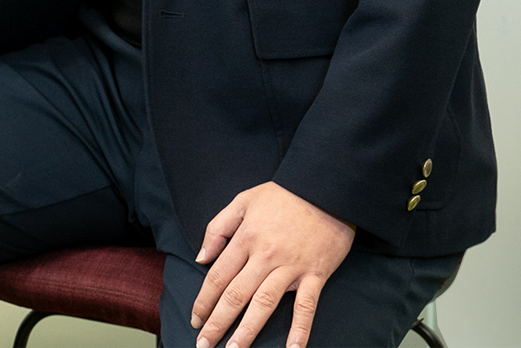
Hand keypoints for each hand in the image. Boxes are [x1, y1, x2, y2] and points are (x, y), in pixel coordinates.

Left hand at [190, 182, 355, 347]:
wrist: (325, 188)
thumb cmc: (283, 195)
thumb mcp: (243, 200)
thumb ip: (218, 228)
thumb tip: (201, 257)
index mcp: (246, 238)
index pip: (218, 276)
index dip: (204, 300)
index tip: (195, 319)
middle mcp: (265, 256)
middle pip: (236, 295)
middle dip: (217, 322)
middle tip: (204, 344)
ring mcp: (291, 267)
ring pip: (264, 304)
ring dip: (247, 331)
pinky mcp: (315, 274)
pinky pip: (306, 307)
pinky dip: (299, 330)